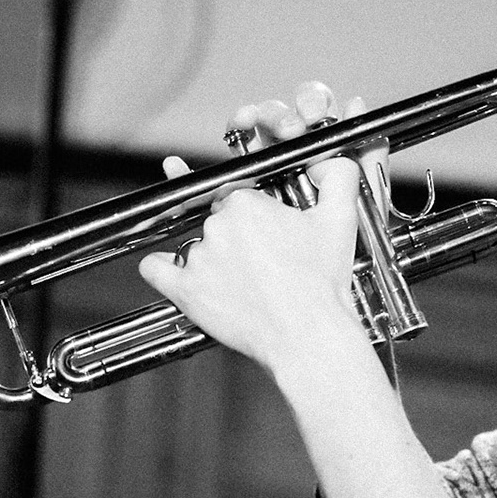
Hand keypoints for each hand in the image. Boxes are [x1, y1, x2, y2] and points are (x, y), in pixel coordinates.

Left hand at [139, 82, 384, 369]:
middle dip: (237, 235)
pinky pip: (155, 269)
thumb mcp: (341, 219)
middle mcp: (216, 224)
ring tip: (241, 279)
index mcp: (246, 202)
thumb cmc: (323, 282)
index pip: (237, 195)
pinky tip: (170, 269)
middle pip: (216, 220)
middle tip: (264, 260)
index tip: (262, 225)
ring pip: (195, 245)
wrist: (308, 335)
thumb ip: (338, 177)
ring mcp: (198, 257)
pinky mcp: (185, 290)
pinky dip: (160, 267)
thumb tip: (330, 161)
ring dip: (211, 256)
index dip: (253, 211)